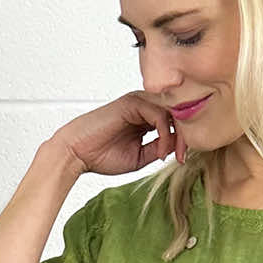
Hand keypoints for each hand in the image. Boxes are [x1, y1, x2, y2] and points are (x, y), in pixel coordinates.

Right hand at [51, 92, 186, 178]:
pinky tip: (161, 150)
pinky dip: (164, 133)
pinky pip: (159, 113)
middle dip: (184, 136)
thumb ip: (159, 148)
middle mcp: (143, 106)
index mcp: (145, 117)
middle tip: (182, 158)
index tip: (181, 160)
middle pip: (175, 113)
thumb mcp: (140, 157)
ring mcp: (138, 102)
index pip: (173, 122)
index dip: (182, 139)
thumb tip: (178, 146)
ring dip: (176, 135)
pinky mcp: (131, 102)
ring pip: (170, 111)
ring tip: (172, 155)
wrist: (78, 153)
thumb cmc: (102, 155)